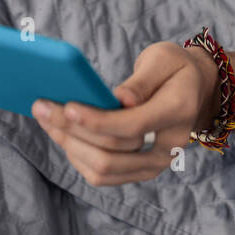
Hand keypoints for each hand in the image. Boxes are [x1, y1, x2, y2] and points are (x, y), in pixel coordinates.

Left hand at [32, 41, 220, 185]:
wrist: (194, 90)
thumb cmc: (174, 68)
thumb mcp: (163, 58)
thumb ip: (142, 79)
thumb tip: (119, 99)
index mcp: (178, 112)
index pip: (132, 127)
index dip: (96, 120)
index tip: (66, 106)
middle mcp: (168, 147)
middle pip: (112, 153)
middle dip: (71, 131)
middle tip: (40, 107)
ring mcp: (155, 164)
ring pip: (103, 170)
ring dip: (68, 146)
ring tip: (44, 119)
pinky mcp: (139, 171)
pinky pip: (103, 175)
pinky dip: (77, 156)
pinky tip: (60, 133)